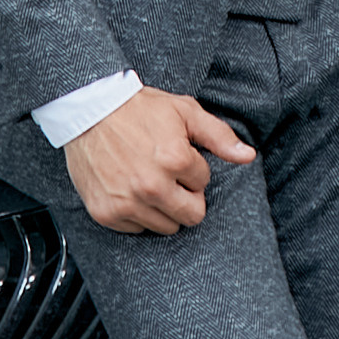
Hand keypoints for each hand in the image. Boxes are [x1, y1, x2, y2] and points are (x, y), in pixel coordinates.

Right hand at [64, 86, 256, 235]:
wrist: (89, 110)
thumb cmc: (139, 108)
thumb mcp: (184, 111)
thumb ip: (219, 136)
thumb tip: (248, 156)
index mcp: (175, 159)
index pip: (203, 183)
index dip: (193, 169)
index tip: (178, 156)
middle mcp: (151, 185)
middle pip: (191, 216)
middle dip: (187, 198)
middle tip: (171, 177)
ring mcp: (127, 202)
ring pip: (166, 227)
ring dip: (163, 208)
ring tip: (150, 181)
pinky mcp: (106, 213)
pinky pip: (137, 230)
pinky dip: (137, 214)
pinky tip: (130, 189)